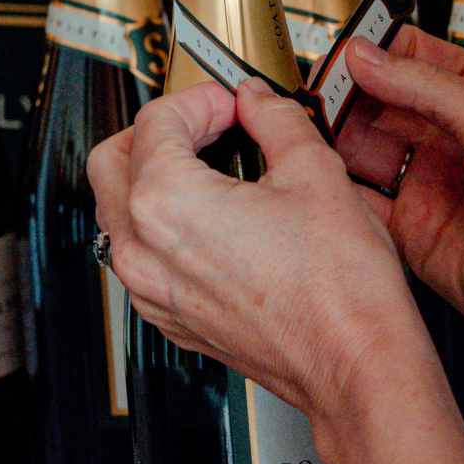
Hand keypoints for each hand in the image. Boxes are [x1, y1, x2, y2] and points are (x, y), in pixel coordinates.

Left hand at [87, 77, 430, 422]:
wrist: (353, 363)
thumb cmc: (338, 290)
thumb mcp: (315, 172)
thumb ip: (276, 119)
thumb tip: (259, 102)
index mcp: (166, 203)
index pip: (155, 121)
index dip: (200, 99)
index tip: (231, 103)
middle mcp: (142, 250)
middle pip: (111, 162)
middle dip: (155, 133)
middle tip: (204, 125)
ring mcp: (151, 291)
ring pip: (118, 214)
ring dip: (152, 180)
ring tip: (209, 169)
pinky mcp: (170, 318)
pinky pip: (141, 259)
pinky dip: (163, 228)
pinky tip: (215, 220)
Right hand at [336, 27, 463, 362]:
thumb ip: (424, 86)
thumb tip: (367, 56)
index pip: (412, 57)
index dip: (375, 53)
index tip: (342, 53)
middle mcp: (450, 138)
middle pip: (379, 101)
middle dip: (346, 93)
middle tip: (314, 89)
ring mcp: (428, 183)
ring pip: (363, 149)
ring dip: (335, 137)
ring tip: (304, 125)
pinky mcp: (412, 231)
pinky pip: (362, 204)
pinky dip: (336, 190)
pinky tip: (319, 175)